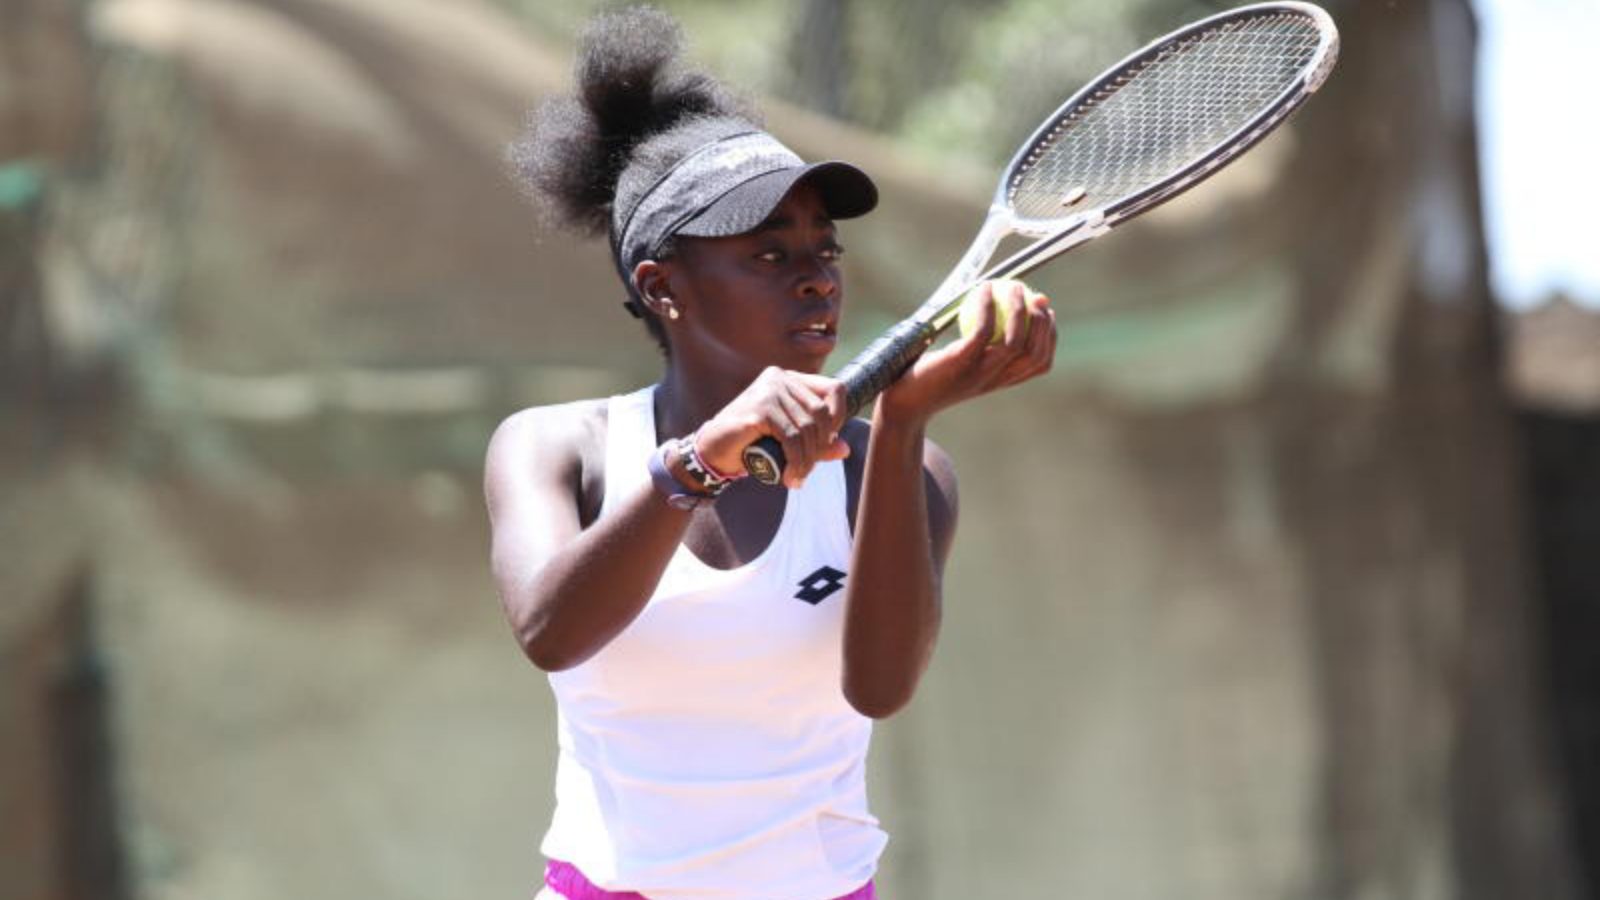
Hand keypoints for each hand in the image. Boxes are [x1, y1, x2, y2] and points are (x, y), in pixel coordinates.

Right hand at [694, 367, 849, 488]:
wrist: (712, 451)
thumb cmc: (750, 443)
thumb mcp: (789, 442)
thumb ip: (816, 443)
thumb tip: (845, 449)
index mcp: (790, 379)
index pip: (835, 389)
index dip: (839, 417)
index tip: (826, 443)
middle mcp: (780, 378)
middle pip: (821, 412)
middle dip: (820, 447)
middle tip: (807, 470)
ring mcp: (768, 390)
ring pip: (807, 428)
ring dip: (806, 459)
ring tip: (796, 477)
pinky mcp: (759, 408)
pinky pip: (791, 438)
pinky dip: (795, 461)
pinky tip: (789, 476)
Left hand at [878, 279, 1056, 423]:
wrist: (903, 402)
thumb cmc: (930, 375)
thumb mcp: (962, 361)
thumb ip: (982, 344)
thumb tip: (998, 310)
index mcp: (1000, 381)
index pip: (1040, 363)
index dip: (1050, 335)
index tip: (1046, 311)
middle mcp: (995, 380)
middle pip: (1035, 354)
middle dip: (1042, 322)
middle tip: (1035, 296)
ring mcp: (979, 373)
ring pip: (1015, 343)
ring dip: (1020, 310)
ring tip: (1013, 286)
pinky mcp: (959, 363)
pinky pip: (983, 331)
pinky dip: (988, 308)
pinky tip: (983, 290)